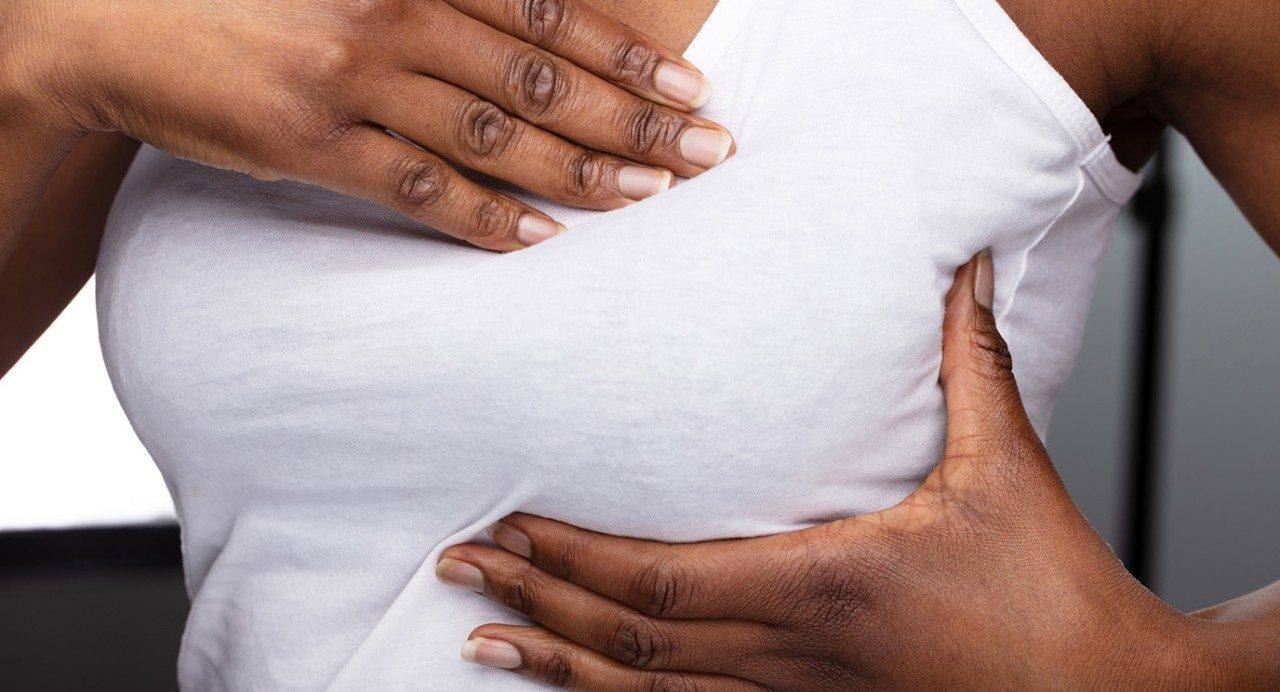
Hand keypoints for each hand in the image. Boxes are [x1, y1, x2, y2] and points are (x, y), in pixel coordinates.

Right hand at [10, 0, 731, 249]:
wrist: (119, 21)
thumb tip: (532, 26)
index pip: (550, 15)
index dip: (631, 55)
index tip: (695, 89)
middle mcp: (394, 18)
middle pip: (543, 79)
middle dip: (636, 119)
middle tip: (709, 152)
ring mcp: (352, 82)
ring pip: (495, 136)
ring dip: (583, 172)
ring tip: (651, 199)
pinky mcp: (310, 144)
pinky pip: (418, 189)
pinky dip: (485, 218)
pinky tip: (541, 241)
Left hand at [437, 251, 1255, 688]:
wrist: (1111, 691)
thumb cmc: (1054, 591)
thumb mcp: (1008, 464)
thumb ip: (969, 360)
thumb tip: (962, 268)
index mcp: (827, 583)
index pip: (662, 580)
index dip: (573, 557)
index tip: (508, 525)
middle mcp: (796, 654)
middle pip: (632, 636)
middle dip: (537, 598)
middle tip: (460, 563)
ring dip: (561, 662)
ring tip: (484, 639)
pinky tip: (584, 691)